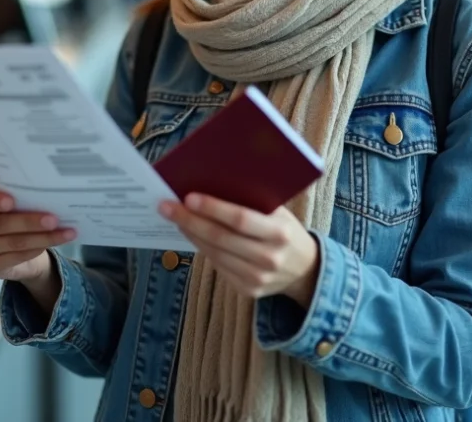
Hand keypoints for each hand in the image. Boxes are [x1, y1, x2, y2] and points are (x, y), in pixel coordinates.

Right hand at [0, 190, 75, 283]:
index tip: (11, 200)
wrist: (14, 245)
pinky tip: (52, 243)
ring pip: (11, 242)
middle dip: (28, 221)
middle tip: (53, 219)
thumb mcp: (13, 203)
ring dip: (40, 237)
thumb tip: (46, 193)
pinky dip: (35, 249)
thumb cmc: (12, 214)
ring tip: (63, 232)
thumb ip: (19, 198)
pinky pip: (14, 258)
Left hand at [160, 194, 319, 306]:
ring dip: (190, 234)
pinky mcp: (247, 290)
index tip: (188, 196)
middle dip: (190, 220)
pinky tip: (190, 234)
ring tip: (174, 217)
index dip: (213, 208)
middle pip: (221, 238)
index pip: (240, 219)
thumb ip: (254, 201)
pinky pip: (218, 266)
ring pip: (214, 253)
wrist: (305, 270)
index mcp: (280, 233)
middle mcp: (269, 258)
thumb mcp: (279, 213)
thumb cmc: (285, 230)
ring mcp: (257, 278)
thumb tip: (211, 182)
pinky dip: (201, 248)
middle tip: (167, 206)